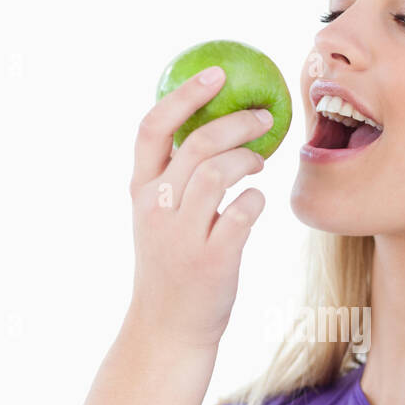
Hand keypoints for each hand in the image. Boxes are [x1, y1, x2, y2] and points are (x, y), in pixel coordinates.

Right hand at [126, 67, 269, 350]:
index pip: (152, 128)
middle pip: (196, 144)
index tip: (216, 74)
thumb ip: (174, 179)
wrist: (168, 329)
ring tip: (260, 164)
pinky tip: (256, 203)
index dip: (184, 95)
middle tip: (264, 118)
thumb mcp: (158, 219)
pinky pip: (242, 212)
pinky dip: (256, 200)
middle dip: (236, 122)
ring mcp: (182, 235)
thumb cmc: (172, 267)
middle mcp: (156, 208)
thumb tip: (215, 130)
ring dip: (248, 160)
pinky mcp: (212, 259)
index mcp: (140, 192)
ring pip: (218, 172)